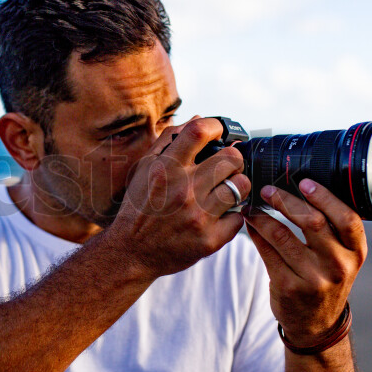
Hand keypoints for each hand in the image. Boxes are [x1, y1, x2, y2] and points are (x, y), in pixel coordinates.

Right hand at [103, 117, 251, 279]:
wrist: (131, 252)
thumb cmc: (138, 207)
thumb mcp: (144, 169)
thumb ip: (168, 141)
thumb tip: (198, 119)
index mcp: (166, 169)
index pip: (199, 132)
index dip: (217, 126)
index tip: (221, 132)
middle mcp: (183, 190)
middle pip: (231, 158)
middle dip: (233, 158)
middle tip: (227, 166)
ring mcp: (198, 216)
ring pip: (241, 186)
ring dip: (237, 185)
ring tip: (225, 190)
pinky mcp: (209, 239)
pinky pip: (239, 217)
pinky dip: (232, 215)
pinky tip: (218, 216)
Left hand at [242, 179, 366, 347]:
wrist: (315, 323)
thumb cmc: (327, 278)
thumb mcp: (343, 257)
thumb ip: (333, 229)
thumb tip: (304, 187)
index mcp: (356, 253)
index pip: (347, 219)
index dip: (326, 197)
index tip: (305, 182)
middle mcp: (338, 266)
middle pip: (313, 222)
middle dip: (286, 201)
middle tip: (268, 189)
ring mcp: (313, 278)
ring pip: (282, 235)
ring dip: (263, 216)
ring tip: (252, 205)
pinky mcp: (288, 287)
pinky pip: (267, 252)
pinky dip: (256, 233)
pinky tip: (250, 224)